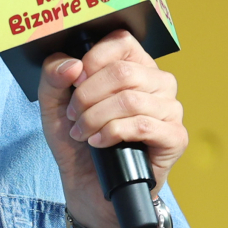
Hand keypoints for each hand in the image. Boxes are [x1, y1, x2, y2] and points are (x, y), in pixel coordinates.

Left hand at [38, 30, 187, 227]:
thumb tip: (72, 65)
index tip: (74, 82)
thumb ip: (52, 76)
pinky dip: (113, 133)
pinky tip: (100, 142)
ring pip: (131, 99)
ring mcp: (170, 109)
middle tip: (74, 115)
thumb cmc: (76, 139)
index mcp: (133, 64)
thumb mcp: (53, 104)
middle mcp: (157, 82)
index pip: (120, 41)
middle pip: (123, 71)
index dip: (92, 60)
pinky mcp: (175, 137)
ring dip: (96, 118)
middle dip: (87, 96)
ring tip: (83, 132)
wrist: (88, 186)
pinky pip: (145, 125)